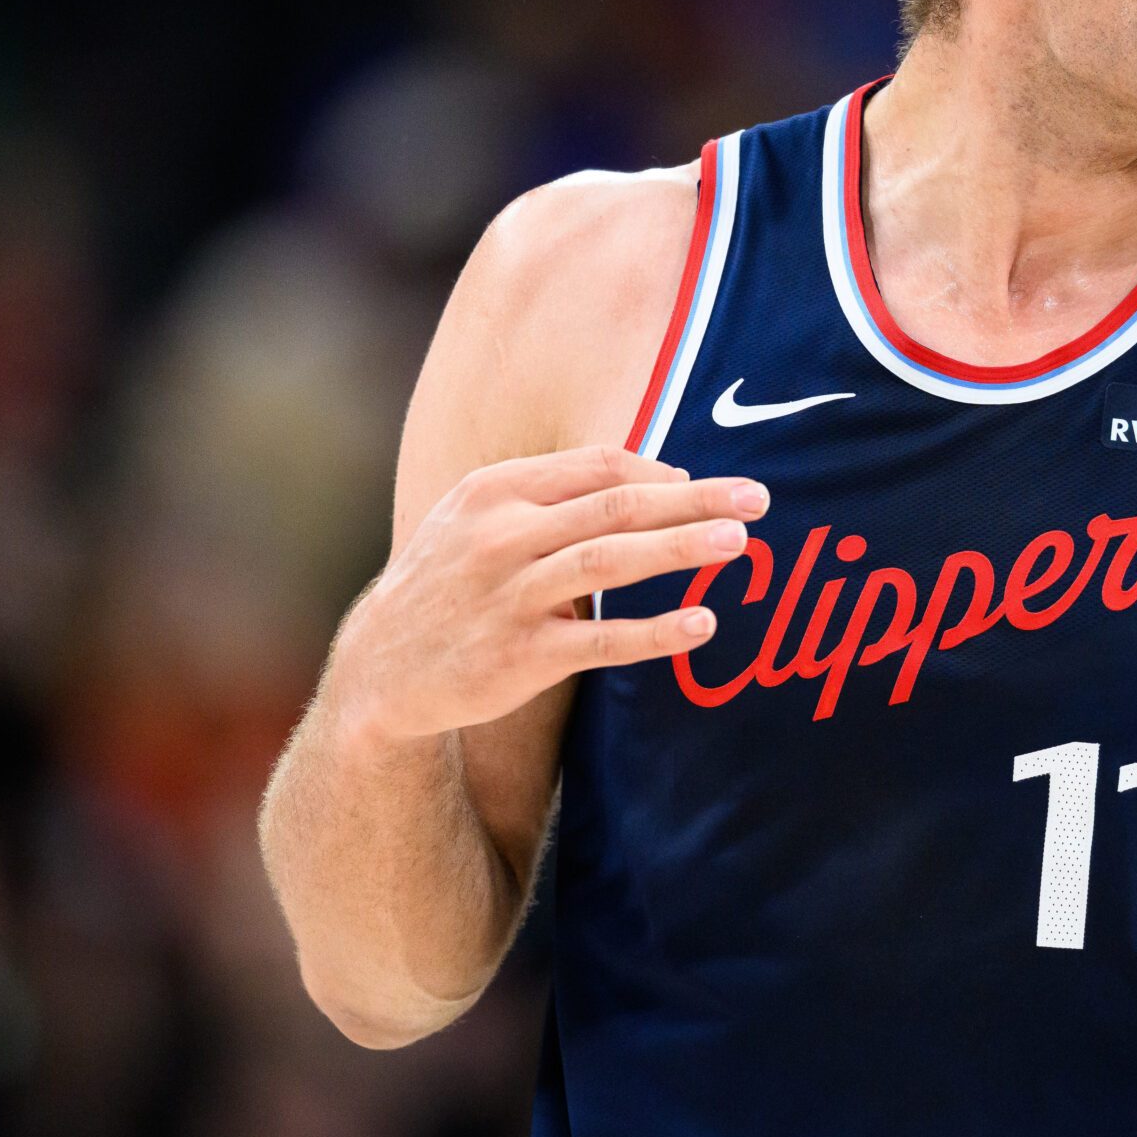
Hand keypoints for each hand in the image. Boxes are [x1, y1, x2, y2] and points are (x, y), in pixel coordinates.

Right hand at [322, 445, 764, 753]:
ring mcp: (509, 596)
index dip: (659, 472)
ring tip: (741, 543)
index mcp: (494, 492)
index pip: (597, 466)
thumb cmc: (449, 581)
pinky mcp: (520, 657)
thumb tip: (662, 479)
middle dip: (695, 500)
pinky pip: (600, 641)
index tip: (705, 485)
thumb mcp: (478, 517)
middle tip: (756, 497)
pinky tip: (702, 625)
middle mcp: (501, 536)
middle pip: (616, 505)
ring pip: (610, 561)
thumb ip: (554, 493)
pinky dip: (655, 632)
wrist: (380, 670)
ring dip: (680, 548)